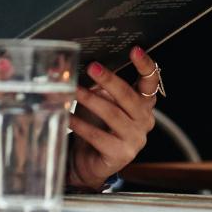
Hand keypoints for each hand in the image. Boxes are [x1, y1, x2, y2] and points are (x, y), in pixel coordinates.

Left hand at [66, 46, 161, 188]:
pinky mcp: (121, 154)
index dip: (145, 65)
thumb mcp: (97, 100)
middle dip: (109, 80)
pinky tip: (69, 117)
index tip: (135, 50)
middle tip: (92, 68)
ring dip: (91, 100)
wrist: (89, 161)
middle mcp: (144, 120)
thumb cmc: (96, 125)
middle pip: (129, 96)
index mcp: (143, 103)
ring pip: (113, 115)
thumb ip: (90, 83)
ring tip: (74, 91)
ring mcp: (135, 138)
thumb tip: (60, 66)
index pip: (151, 81)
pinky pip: (99, 137)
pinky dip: (82, 125)